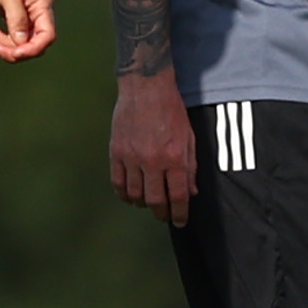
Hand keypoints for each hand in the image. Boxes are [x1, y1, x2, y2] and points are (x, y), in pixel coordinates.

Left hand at [0, 0, 56, 60]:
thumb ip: (17, 18)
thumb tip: (23, 42)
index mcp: (42, 3)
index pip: (47, 35)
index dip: (32, 49)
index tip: (14, 53)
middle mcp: (38, 10)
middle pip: (35, 42)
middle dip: (15, 49)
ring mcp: (26, 13)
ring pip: (23, 42)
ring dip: (6, 45)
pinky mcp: (14, 13)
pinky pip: (13, 35)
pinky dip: (2, 40)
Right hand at [110, 70, 198, 225]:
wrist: (146, 86)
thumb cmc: (171, 110)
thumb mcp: (189, 137)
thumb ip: (190, 167)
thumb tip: (191, 193)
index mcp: (175, 157)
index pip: (178, 196)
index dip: (180, 214)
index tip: (180, 221)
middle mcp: (153, 160)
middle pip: (155, 201)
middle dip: (162, 213)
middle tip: (164, 216)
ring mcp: (132, 157)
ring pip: (135, 195)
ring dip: (143, 204)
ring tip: (148, 204)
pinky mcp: (116, 152)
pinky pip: (118, 183)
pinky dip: (124, 194)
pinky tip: (130, 195)